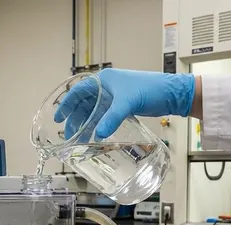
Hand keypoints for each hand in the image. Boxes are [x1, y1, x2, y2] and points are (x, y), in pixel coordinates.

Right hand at [54, 69, 196, 139]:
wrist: (172, 94)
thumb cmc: (151, 89)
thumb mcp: (128, 103)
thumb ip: (112, 118)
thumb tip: (99, 134)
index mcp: (104, 80)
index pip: (78, 91)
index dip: (67, 104)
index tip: (58, 118)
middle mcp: (108, 87)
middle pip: (84, 103)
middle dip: (76, 119)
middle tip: (69, 134)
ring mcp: (115, 97)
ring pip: (94, 111)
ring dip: (87, 124)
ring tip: (81, 139)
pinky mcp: (123, 106)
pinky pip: (105, 116)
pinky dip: (99, 125)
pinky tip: (96, 136)